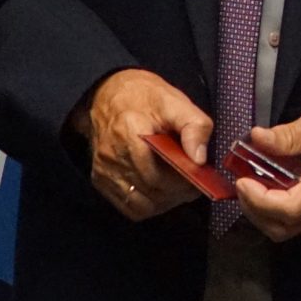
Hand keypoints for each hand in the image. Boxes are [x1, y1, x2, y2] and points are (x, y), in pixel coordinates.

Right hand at [72, 69, 216, 221]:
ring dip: (164, 202)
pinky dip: (148, 205)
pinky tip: (160, 191)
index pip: (157, 175)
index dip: (181, 182)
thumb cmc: (143, 97)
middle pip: (151, 191)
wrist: (107, 93)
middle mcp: (113, 155)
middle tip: (193, 183)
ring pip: (141, 205)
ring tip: (178, 188)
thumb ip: (194, 126)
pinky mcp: (100, 179)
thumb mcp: (175, 101)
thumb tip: (199, 159)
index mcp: (131, 132)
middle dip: (177, 192)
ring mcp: (104, 170)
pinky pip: (128, 206)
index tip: (198, 177)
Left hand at [234, 102, 300, 242]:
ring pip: (283, 231)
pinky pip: (290, 225)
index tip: (243, 180)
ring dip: (260, 214)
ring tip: (249, 187)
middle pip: (281, 227)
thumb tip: (257, 138)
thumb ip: (289, 134)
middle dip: (254, 209)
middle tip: (241, 183)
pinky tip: (265, 191)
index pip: (289, 208)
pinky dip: (270, 213)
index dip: (260, 200)